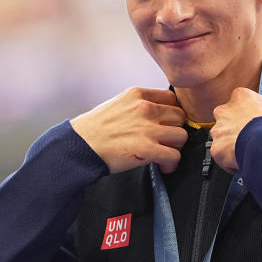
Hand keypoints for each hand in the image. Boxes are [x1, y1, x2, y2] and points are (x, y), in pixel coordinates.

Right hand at [70, 87, 187, 173]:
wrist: (79, 145)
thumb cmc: (94, 128)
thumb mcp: (117, 104)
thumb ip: (138, 105)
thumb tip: (157, 115)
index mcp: (137, 95)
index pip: (172, 99)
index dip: (171, 114)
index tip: (167, 124)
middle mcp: (145, 108)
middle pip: (180, 117)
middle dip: (174, 131)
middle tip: (166, 142)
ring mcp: (147, 128)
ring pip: (181, 136)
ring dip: (175, 147)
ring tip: (164, 154)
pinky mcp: (147, 149)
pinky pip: (174, 155)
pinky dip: (171, 163)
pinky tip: (163, 166)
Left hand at [210, 87, 261, 172]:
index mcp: (240, 96)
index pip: (240, 102)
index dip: (249, 113)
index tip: (255, 121)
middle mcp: (224, 110)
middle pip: (227, 119)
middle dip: (236, 128)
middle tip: (250, 137)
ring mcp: (218, 130)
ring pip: (223, 138)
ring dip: (232, 144)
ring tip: (248, 151)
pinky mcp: (216, 148)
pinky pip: (222, 156)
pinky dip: (230, 161)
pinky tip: (243, 161)